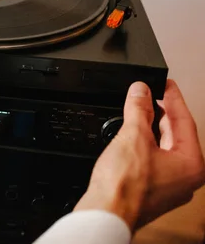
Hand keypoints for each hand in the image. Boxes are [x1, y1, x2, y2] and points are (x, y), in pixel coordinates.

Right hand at [74, 80, 204, 230]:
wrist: (106, 212)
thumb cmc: (124, 186)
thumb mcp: (133, 136)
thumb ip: (139, 110)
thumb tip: (140, 91)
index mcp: (191, 164)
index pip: (184, 121)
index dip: (173, 98)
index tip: (165, 84)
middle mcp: (186, 178)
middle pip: (176, 135)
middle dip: (163, 113)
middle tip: (152, 94)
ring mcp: (169, 187)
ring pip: (165, 149)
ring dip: (152, 128)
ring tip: (140, 111)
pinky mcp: (152, 191)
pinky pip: (154, 161)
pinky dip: (145, 145)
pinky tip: (132, 137)